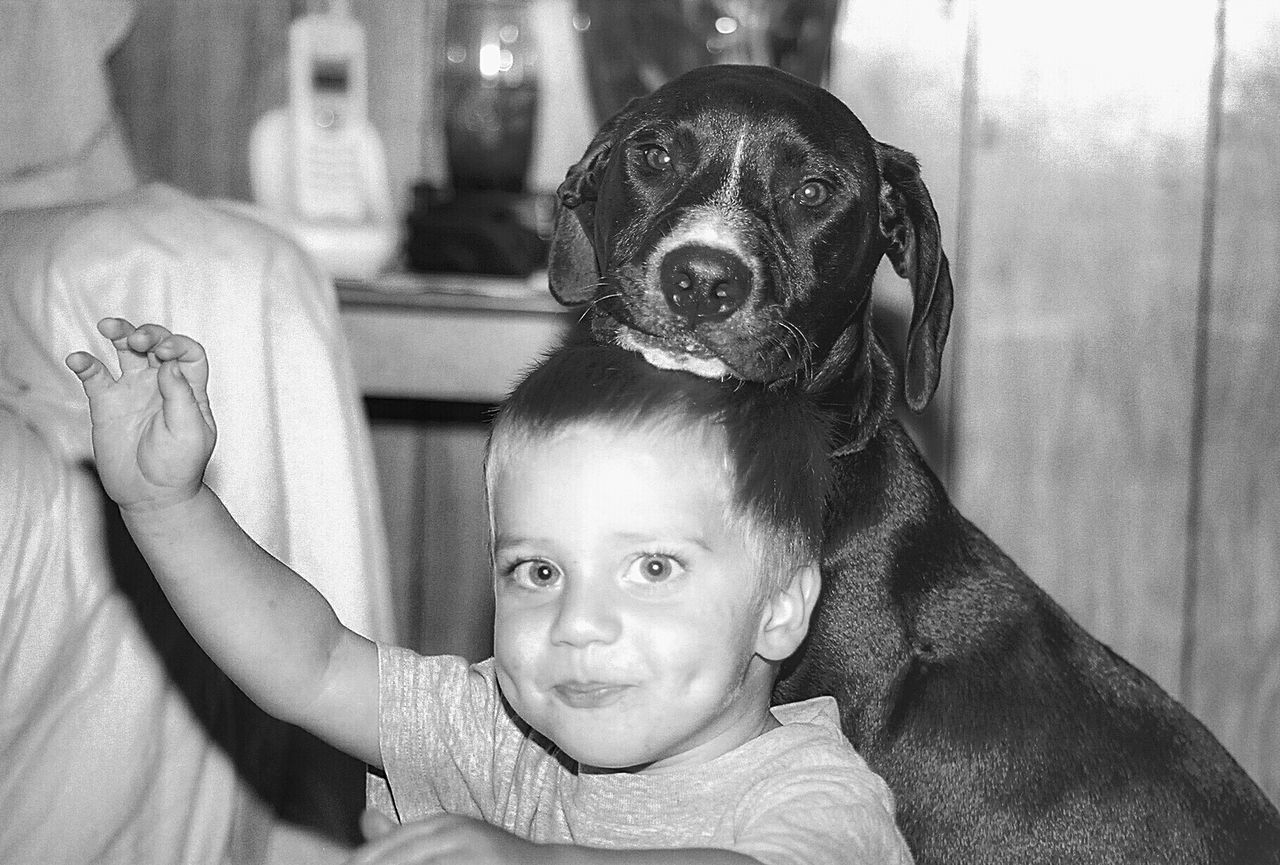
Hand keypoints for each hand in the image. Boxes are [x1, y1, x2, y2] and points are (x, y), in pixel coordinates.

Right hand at [65, 317, 215, 511]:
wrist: (153, 495)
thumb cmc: (180, 467)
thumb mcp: (191, 432)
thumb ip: (181, 396)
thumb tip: (168, 364)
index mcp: (189, 389)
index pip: (187, 353)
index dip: (178, 344)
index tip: (164, 354)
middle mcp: (161, 384)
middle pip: (156, 344)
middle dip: (148, 334)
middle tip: (138, 341)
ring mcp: (133, 391)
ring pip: (125, 351)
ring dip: (119, 333)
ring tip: (109, 327)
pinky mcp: (106, 403)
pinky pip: (95, 376)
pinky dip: (84, 363)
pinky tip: (77, 359)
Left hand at [347, 811, 547, 864]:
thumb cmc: (491, 860)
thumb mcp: (449, 842)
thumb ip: (405, 836)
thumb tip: (363, 817)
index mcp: (443, 825)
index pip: (387, 848)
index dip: (364, 862)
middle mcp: (455, 834)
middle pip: (398, 858)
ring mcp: (472, 852)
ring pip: (418, 862)